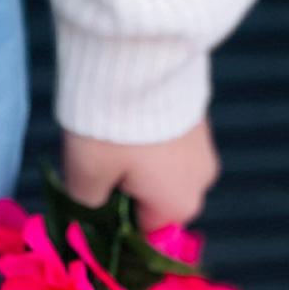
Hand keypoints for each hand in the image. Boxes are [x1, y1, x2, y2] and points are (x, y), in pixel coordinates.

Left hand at [61, 117, 220, 231]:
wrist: (139, 57)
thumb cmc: (113, 126)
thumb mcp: (85, 173)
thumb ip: (86, 203)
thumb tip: (87, 211)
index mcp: (178, 206)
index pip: (142, 232)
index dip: (112, 221)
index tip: (88, 196)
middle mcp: (200, 182)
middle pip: (153, 197)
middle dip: (122, 183)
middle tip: (93, 157)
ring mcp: (203, 145)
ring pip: (160, 165)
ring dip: (133, 155)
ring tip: (106, 130)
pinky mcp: (196, 113)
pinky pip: (167, 137)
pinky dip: (146, 132)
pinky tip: (124, 111)